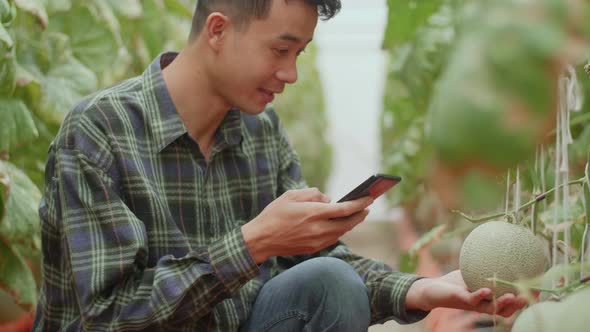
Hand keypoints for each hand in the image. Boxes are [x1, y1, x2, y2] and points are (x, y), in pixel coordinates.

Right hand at [241, 188, 372, 262]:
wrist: (261, 240)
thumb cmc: (274, 215)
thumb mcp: (291, 196)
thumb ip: (312, 194)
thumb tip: (328, 199)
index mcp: (313, 213)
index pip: (344, 209)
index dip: (359, 203)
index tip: (369, 198)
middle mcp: (318, 229)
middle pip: (348, 223)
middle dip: (360, 214)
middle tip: (367, 207)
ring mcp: (317, 241)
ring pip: (341, 232)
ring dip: (351, 223)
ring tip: (357, 214)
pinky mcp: (314, 248)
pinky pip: (332, 238)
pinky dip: (340, 230)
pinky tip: (340, 224)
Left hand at [405, 270, 527, 317]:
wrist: (434, 289)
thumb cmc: (455, 281)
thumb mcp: (473, 270)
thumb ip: (485, 261)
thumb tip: (500, 242)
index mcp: (490, 298)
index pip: (512, 300)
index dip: (526, 297)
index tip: (539, 290)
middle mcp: (484, 304)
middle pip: (507, 308)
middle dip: (519, 304)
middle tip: (530, 297)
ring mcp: (474, 304)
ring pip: (492, 308)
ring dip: (504, 304)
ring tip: (513, 297)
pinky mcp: (461, 300)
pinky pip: (473, 299)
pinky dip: (481, 295)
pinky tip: (487, 289)